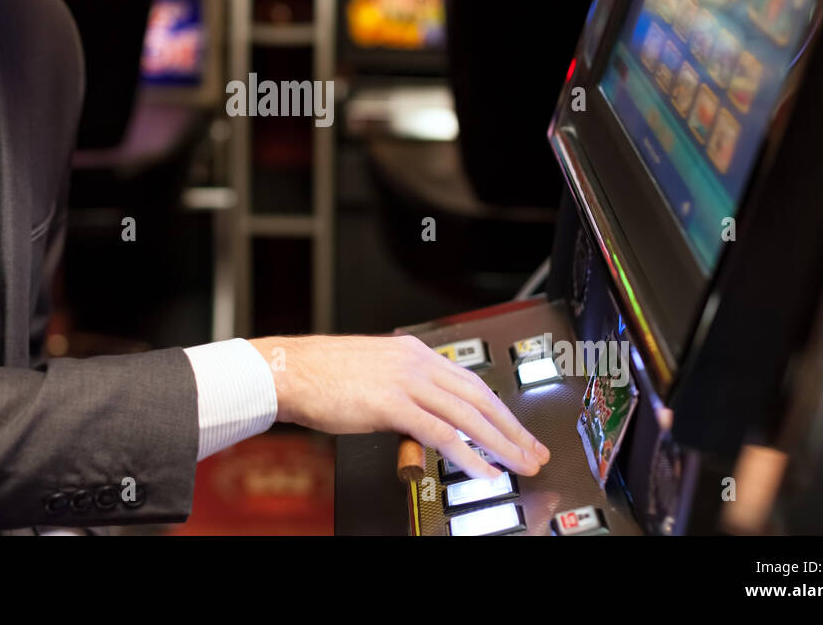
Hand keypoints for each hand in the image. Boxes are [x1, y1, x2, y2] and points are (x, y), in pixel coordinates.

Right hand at [248, 333, 549, 479]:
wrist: (288, 369)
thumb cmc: (321, 374)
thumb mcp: (373, 375)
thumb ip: (402, 392)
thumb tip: (421, 420)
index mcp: (414, 352)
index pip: (470, 381)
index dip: (499, 408)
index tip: (517, 429)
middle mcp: (416, 362)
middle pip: (479, 397)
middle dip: (512, 427)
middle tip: (533, 451)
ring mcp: (405, 381)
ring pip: (467, 414)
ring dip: (500, 443)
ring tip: (519, 464)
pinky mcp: (391, 403)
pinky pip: (440, 431)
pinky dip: (467, 453)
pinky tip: (483, 469)